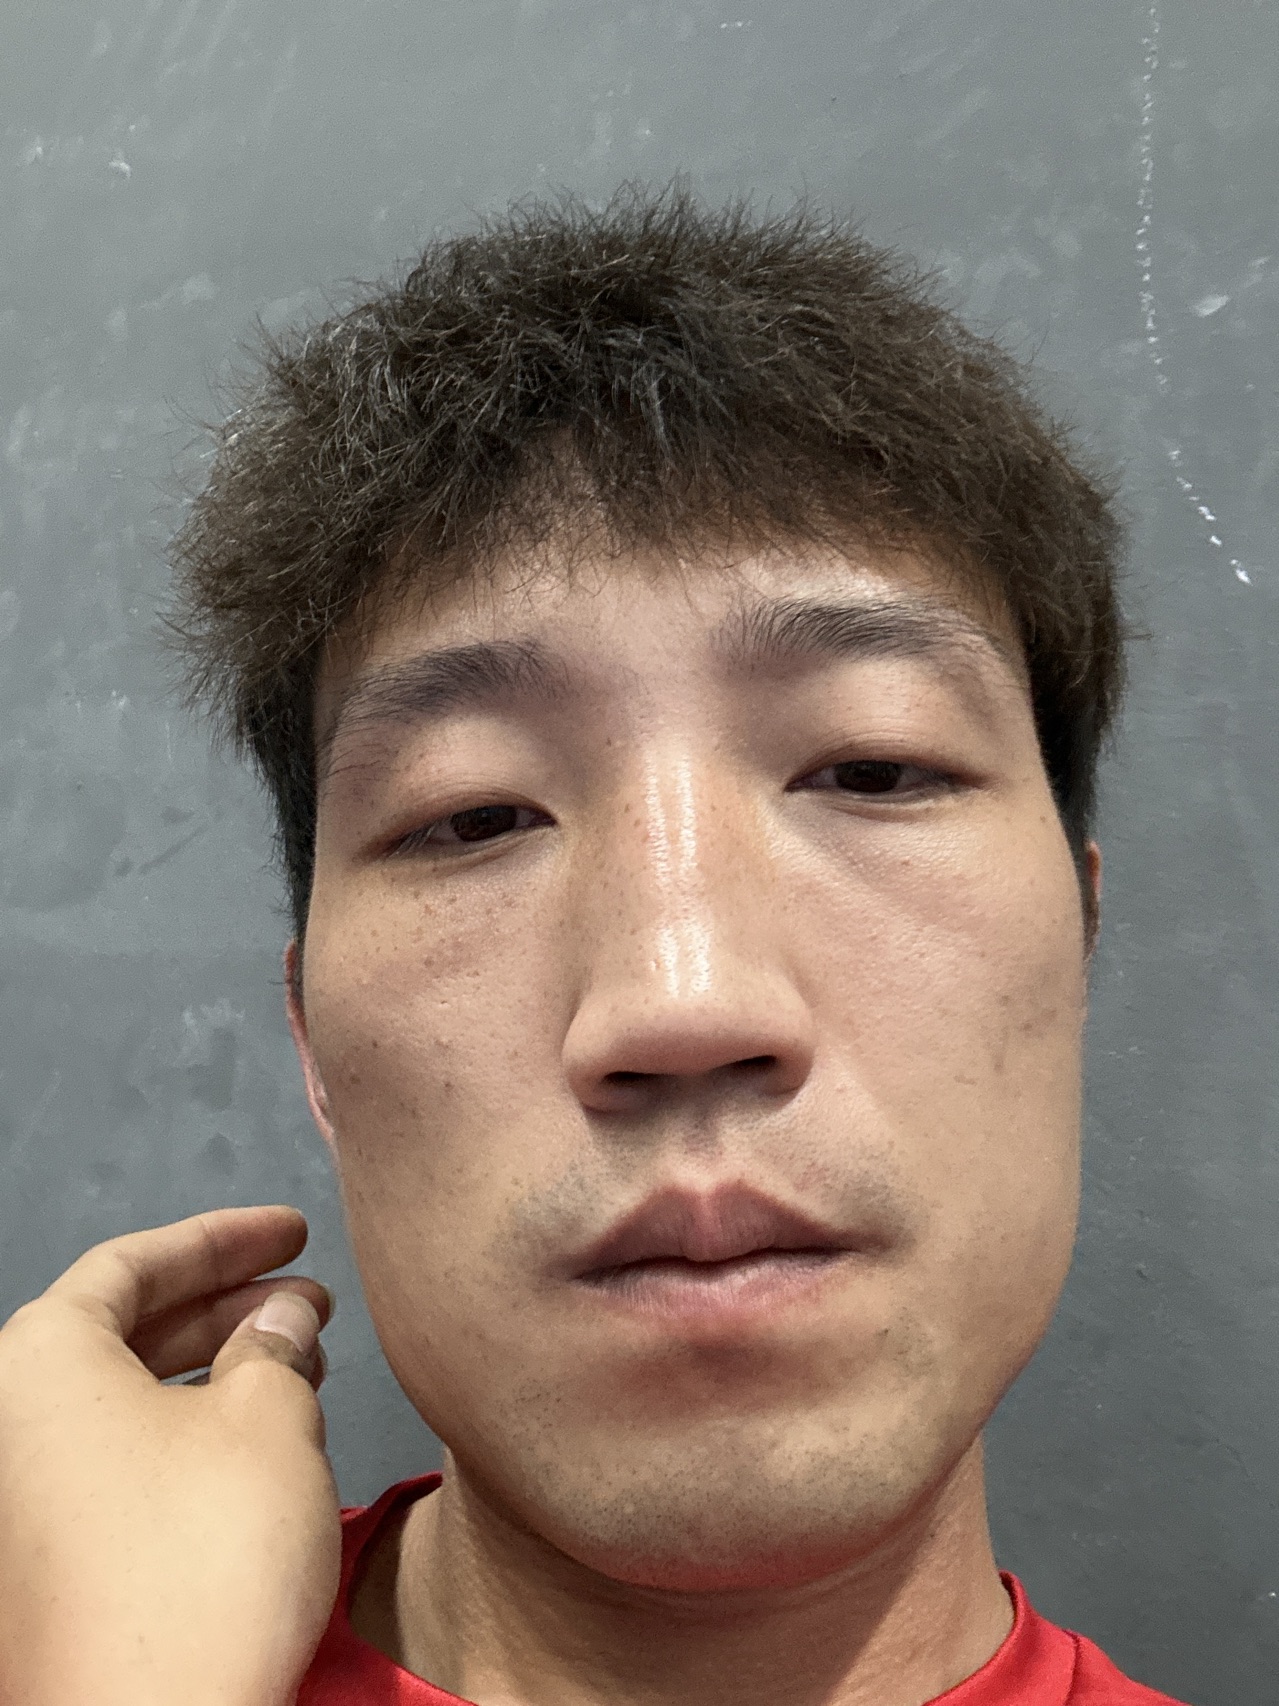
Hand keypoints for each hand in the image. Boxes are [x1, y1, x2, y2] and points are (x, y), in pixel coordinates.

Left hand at [0, 1206, 340, 1705]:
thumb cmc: (198, 1567)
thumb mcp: (269, 1419)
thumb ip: (276, 1345)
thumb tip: (281, 1320)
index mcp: (41, 1363)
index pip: (134, 1262)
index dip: (225, 1238)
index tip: (293, 1231)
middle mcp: (11, 1424)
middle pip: (127, 1331)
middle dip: (230, 1310)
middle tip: (310, 1305)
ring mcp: (21, 1505)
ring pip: (127, 1403)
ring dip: (219, 1377)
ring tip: (305, 1375)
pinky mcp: (45, 1571)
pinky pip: (119, 1467)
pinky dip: (191, 1440)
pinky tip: (264, 1455)